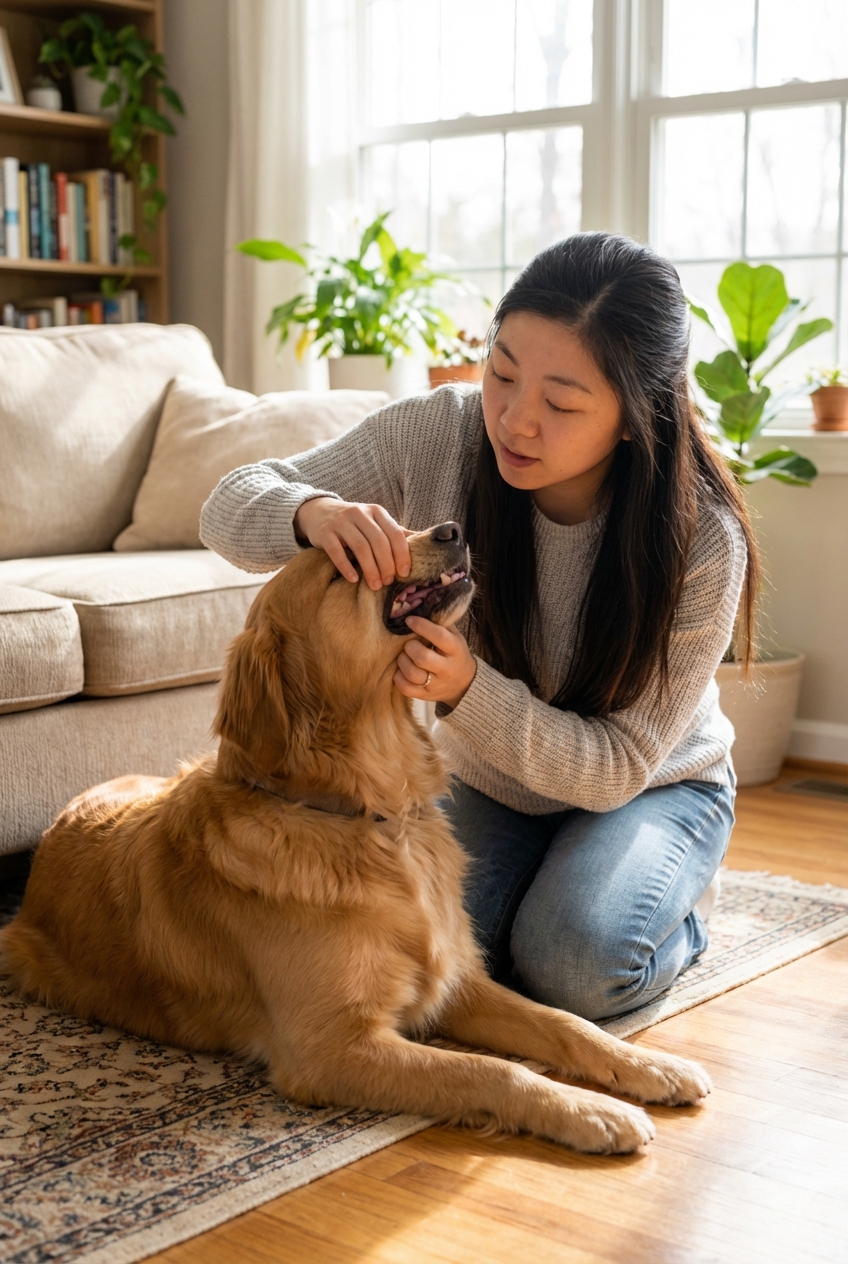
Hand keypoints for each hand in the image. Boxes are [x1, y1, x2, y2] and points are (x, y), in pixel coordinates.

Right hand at [294, 496, 410, 590]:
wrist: (319, 512)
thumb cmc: (354, 523)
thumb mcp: (375, 522)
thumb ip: (395, 532)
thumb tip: (424, 544)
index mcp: (377, 512)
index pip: (394, 533)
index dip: (402, 554)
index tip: (405, 573)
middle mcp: (360, 513)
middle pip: (379, 542)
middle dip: (386, 565)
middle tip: (388, 582)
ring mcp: (341, 522)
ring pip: (360, 547)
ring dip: (370, 569)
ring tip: (375, 585)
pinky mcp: (325, 532)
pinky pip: (337, 552)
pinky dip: (346, 567)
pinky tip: (353, 579)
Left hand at [394, 616, 476, 708]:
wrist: (464, 684)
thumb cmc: (454, 654)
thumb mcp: (454, 636)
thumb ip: (440, 623)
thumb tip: (419, 604)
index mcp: (455, 649)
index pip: (439, 636)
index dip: (422, 626)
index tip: (409, 620)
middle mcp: (447, 668)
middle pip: (423, 658)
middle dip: (410, 647)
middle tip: (408, 644)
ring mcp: (436, 684)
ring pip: (413, 674)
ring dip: (402, 662)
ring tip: (403, 656)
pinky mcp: (426, 695)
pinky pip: (407, 689)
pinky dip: (399, 678)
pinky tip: (401, 671)